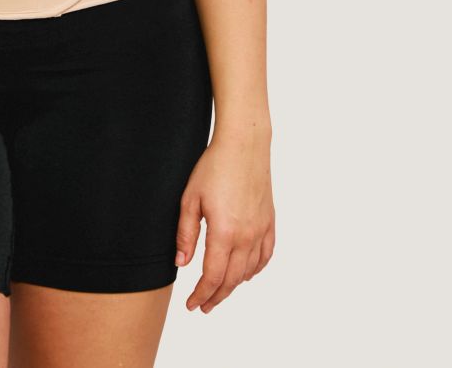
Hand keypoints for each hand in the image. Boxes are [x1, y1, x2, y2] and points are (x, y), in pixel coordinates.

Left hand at [174, 131, 274, 312]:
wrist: (244, 145)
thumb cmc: (214, 167)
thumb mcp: (190, 198)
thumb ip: (186, 234)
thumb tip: (182, 263)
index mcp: (225, 233)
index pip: (213, 277)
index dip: (201, 294)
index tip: (191, 305)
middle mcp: (247, 237)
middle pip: (231, 280)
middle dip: (216, 296)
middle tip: (203, 306)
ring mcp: (261, 230)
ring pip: (249, 271)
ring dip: (234, 286)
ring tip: (220, 290)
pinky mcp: (269, 222)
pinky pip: (265, 256)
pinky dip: (255, 270)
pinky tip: (245, 272)